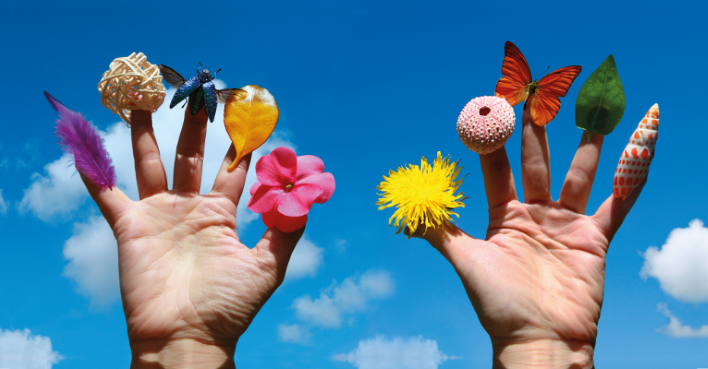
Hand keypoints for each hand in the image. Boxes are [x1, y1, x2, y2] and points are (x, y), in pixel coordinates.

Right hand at [81, 109, 302, 368]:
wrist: (187, 338)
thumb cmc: (229, 307)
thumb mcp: (267, 268)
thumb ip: (286, 233)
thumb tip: (306, 201)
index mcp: (221, 215)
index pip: (231, 169)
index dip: (239, 143)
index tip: (245, 114)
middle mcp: (190, 209)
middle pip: (191, 156)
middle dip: (195, 126)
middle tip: (198, 92)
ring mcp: (159, 215)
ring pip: (150, 164)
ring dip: (145, 133)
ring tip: (144, 100)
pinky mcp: (130, 228)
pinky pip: (108, 197)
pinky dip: (96, 176)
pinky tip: (86, 153)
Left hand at [418, 108, 644, 367]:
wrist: (538, 340)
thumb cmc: (498, 305)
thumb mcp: (466, 263)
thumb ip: (442, 235)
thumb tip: (406, 222)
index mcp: (503, 216)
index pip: (498, 168)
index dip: (494, 139)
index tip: (490, 108)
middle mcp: (534, 214)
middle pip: (537, 162)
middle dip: (537, 130)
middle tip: (536, 93)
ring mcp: (566, 225)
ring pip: (578, 174)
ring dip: (586, 143)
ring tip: (590, 108)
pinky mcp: (594, 240)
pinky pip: (618, 204)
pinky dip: (631, 179)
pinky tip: (640, 149)